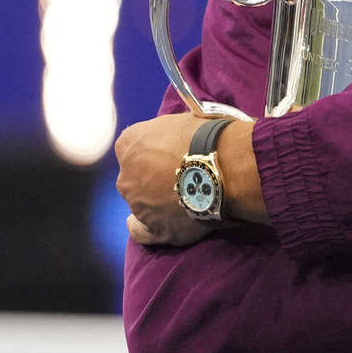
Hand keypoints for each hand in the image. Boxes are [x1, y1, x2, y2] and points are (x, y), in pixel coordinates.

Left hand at [115, 112, 215, 248]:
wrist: (225, 167)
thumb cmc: (207, 137)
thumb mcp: (179, 120)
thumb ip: (165, 133)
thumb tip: (172, 140)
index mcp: (129, 144)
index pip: (134, 148)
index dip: (152, 151)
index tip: (167, 154)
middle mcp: (126, 176)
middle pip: (135, 177)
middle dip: (151, 176)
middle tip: (178, 175)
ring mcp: (139, 205)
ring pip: (141, 203)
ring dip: (155, 200)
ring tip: (181, 198)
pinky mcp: (157, 228)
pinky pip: (141, 232)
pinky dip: (142, 228)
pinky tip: (148, 224)